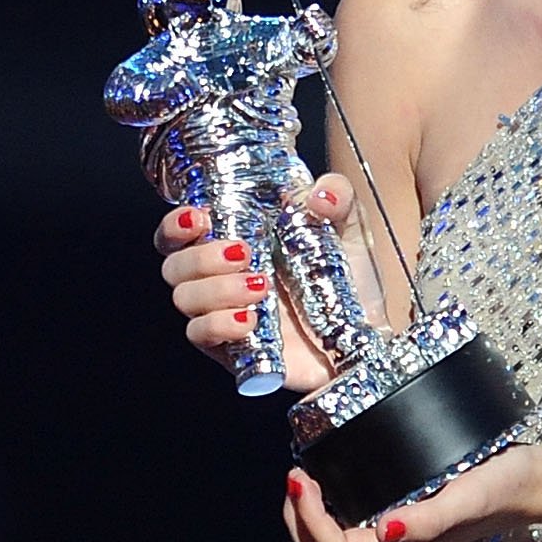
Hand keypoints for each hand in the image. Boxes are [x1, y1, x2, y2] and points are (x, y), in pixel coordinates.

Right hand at [153, 178, 357, 393]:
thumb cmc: (348, 279)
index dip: (175, 224)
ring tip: (260, 287)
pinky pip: (200, 336)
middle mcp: (219, 276)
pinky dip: (219, 325)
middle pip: (174, 265)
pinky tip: (249, 320)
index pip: (180, 231)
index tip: (199, 217)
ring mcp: (223, 313)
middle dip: (200, 256)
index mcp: (234, 241)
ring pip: (184, 298)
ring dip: (216, 289)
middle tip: (243, 253)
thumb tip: (319, 194)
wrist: (368, 335)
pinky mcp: (232, 348)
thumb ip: (338, 197)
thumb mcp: (349, 227)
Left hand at [282, 444, 541, 541]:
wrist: (537, 485)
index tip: (301, 476)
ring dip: (307, 517)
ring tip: (306, 478)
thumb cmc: (505, 489)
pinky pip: (352, 527)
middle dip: (297, 522)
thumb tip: (382, 531)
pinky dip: (327, 508)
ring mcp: (398, 536)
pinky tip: (333, 478)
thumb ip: (428, 519)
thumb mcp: (468, 497)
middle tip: (296, 477)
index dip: (305, 521)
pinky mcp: (406, 517)